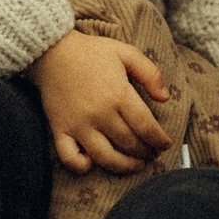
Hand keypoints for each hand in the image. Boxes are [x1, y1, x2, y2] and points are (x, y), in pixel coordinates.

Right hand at [34, 29, 177, 176]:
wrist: (52, 52)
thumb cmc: (91, 52)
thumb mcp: (126, 53)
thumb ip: (150, 74)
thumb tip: (165, 98)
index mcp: (119, 95)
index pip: (146, 127)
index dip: (159, 140)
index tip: (166, 144)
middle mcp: (100, 114)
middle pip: (130, 144)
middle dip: (146, 153)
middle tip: (153, 154)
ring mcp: (79, 125)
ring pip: (106, 157)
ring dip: (125, 166)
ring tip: (136, 165)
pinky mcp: (61, 130)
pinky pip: (69, 157)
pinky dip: (81, 166)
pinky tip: (92, 163)